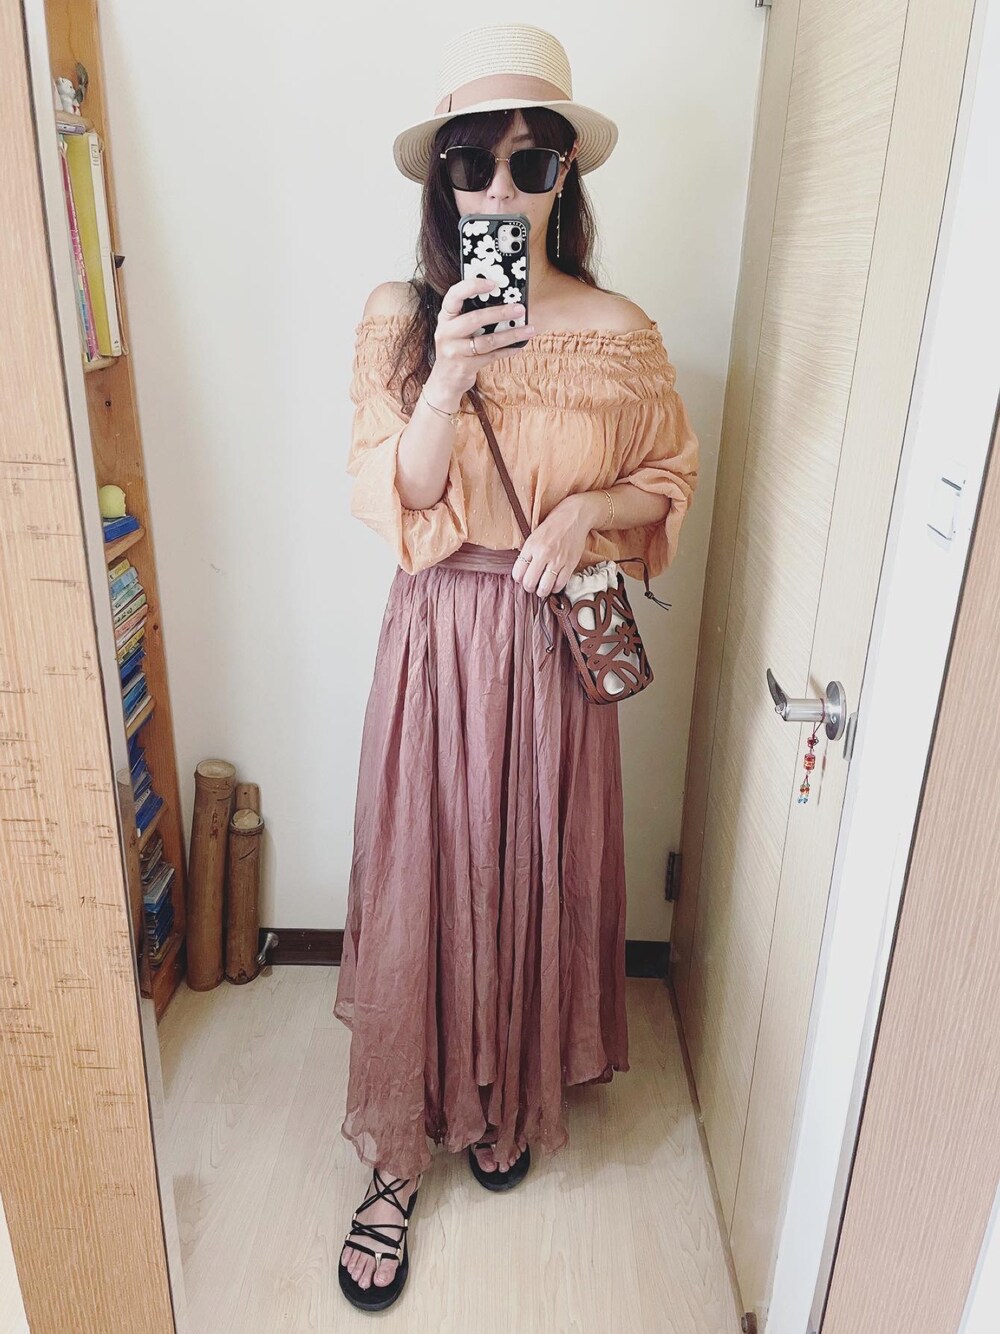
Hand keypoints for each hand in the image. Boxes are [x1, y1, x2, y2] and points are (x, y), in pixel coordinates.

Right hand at [426, 277, 534, 406]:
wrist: (445, 380)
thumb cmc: (456, 347)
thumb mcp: (456, 329)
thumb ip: (470, 314)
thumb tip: (503, 300)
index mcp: (445, 317)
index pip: (454, 295)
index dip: (472, 286)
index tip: (492, 283)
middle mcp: (446, 332)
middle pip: (475, 319)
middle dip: (500, 312)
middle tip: (520, 308)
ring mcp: (455, 351)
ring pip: (487, 341)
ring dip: (510, 334)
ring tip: (529, 329)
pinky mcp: (465, 366)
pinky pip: (491, 356)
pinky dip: (507, 351)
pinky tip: (519, 346)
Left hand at [512, 495, 591, 599]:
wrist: (574, 516)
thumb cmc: (553, 525)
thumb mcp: (534, 535)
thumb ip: (528, 552)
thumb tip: (523, 572)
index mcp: (531, 546)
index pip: (517, 572)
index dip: (519, 579)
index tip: (522, 578)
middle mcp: (543, 554)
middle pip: (529, 583)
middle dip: (529, 588)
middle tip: (532, 586)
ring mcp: (557, 560)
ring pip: (544, 587)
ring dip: (542, 591)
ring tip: (542, 588)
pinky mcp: (570, 564)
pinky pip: (560, 584)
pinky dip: (555, 588)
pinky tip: (554, 584)